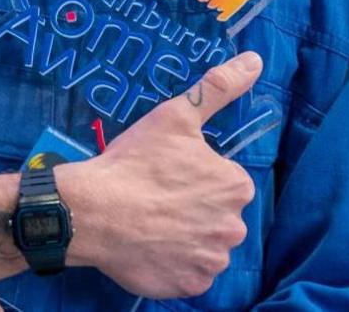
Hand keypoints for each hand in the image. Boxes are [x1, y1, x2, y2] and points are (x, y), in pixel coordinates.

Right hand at [64, 51, 261, 297]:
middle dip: (194, 210)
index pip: (224, 183)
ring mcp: (212, 262)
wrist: (94, 211)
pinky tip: (151, 248)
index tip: (168, 176)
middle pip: (217, 216)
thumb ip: (219, 88)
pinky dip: (174, 265)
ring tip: (152, 224)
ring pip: (204, 246)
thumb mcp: (177, 116)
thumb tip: (255, 60)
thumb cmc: (136, 162)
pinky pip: (189, 275)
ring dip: (185, 238)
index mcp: (236, 186)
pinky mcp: (190, 286)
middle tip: (158, 200)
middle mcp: (234, 227)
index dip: (195, 178)